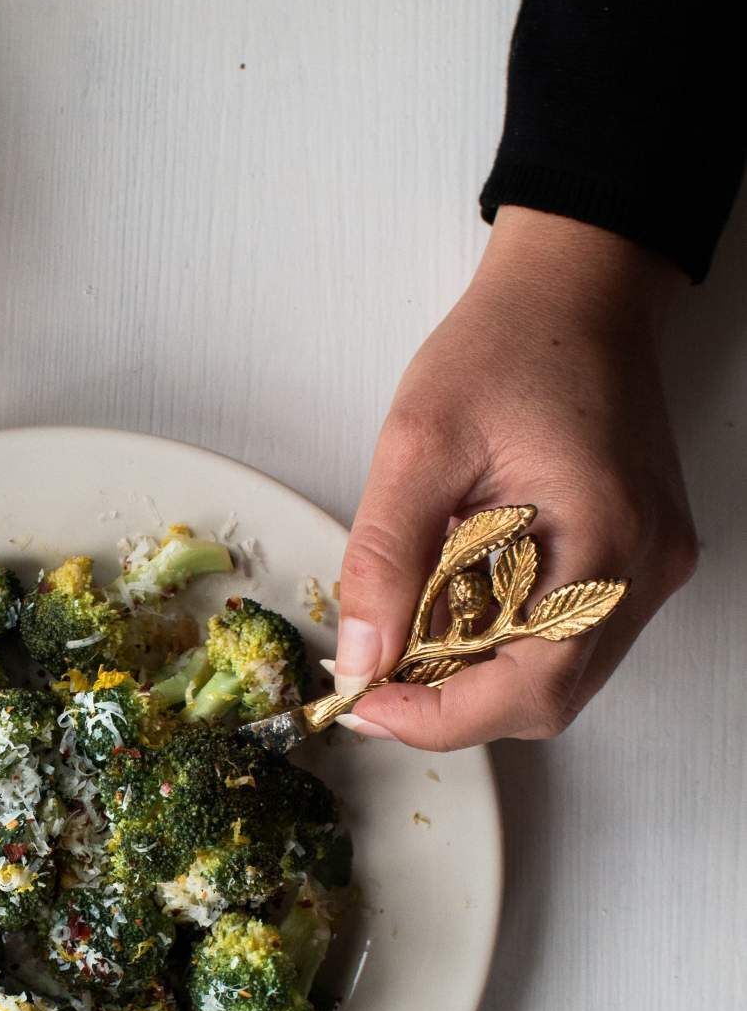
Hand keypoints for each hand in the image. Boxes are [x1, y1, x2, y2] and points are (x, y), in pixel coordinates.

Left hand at [334, 207, 697, 747]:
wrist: (576, 294)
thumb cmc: (507, 348)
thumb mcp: (418, 443)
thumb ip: (385, 555)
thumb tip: (362, 654)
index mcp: (602, 534)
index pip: (532, 683)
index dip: (443, 716)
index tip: (368, 702)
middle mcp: (643, 566)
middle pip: (548, 697)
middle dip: (453, 705)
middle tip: (376, 678)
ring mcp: (649, 567)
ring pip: (560, 676)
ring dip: (477, 679)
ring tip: (410, 637)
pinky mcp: (639, 560)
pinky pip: (572, 638)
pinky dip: (507, 645)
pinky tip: (459, 607)